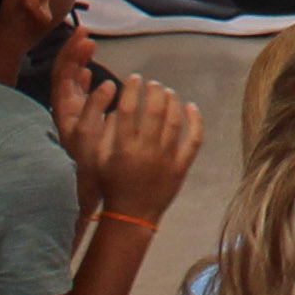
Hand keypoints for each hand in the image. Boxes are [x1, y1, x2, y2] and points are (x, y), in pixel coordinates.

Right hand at [56, 65, 204, 223]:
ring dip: (173, 102)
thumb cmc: (111, 185)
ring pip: (174, 121)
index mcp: (123, 148)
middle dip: (154, 91)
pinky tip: (191, 107)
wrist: (130, 216)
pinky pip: (194, 140)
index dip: (133, 89)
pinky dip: (196, 121)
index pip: (129, 109)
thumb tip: (118, 108)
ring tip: (168, 92)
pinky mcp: (181, 166)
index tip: (135, 78)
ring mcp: (166, 158)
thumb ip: (106, 133)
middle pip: (155, 110)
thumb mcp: (99, 160)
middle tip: (153, 84)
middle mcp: (145, 150)